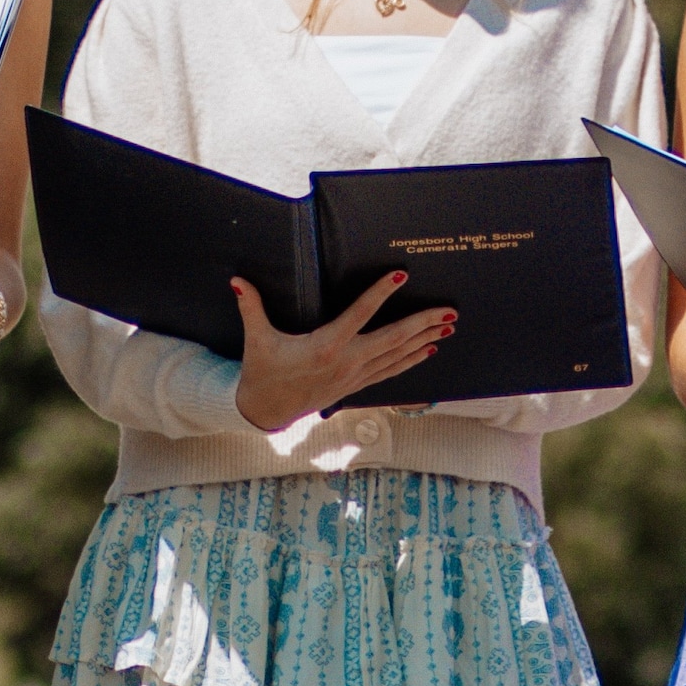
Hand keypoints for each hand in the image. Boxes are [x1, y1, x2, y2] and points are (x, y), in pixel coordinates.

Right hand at [233, 268, 457, 427]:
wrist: (267, 411)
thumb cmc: (263, 372)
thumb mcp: (256, 340)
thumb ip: (252, 308)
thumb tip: (237, 280)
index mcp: (325, 346)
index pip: (360, 313)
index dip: (381, 293)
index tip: (401, 275)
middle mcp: (346, 361)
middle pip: (393, 339)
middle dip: (423, 324)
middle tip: (448, 311)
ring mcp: (354, 375)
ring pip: (397, 355)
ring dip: (424, 340)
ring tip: (448, 326)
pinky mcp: (356, 385)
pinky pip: (391, 371)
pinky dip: (411, 360)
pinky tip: (428, 349)